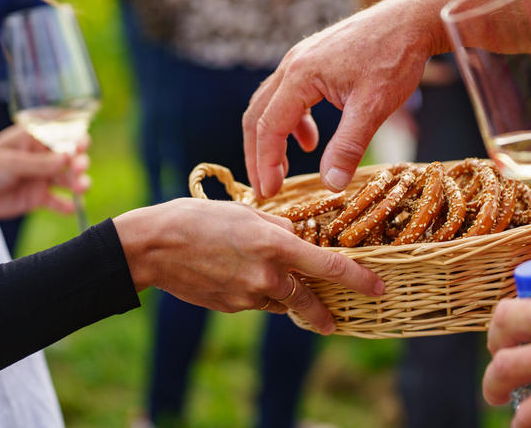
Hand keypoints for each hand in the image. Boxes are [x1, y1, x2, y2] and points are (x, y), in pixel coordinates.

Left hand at [0, 125, 89, 218]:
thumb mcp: (10, 161)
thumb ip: (38, 162)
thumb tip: (66, 158)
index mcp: (34, 140)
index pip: (61, 136)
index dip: (74, 139)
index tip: (82, 144)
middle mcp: (43, 158)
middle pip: (69, 158)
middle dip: (78, 162)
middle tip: (78, 168)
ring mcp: (42, 178)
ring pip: (67, 179)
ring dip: (78, 182)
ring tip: (81, 187)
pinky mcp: (39, 198)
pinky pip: (57, 202)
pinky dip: (66, 205)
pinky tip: (72, 207)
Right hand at [113, 198, 385, 333]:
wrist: (153, 248)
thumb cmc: (197, 219)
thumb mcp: (243, 211)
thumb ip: (276, 225)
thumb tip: (295, 235)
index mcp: (273, 244)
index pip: (329, 266)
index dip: (358, 280)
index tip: (377, 288)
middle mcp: (266, 275)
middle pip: (308, 299)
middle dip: (324, 312)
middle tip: (336, 319)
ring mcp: (248, 295)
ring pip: (281, 302)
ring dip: (288, 297)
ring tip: (284, 288)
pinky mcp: (232, 306)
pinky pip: (257, 303)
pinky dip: (261, 294)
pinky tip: (246, 278)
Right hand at [242, 0, 433, 198]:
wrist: (412, 19)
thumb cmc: (396, 56)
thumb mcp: (373, 107)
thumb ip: (348, 146)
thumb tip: (331, 185)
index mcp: (300, 75)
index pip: (269, 127)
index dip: (266, 163)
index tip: (269, 193)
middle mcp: (292, 64)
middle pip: (258, 116)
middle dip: (258, 155)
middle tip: (265, 189)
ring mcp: (300, 59)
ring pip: (269, 105)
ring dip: (271, 139)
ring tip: (281, 170)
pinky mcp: (312, 60)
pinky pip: (287, 95)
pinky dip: (291, 122)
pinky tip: (310, 140)